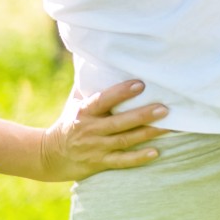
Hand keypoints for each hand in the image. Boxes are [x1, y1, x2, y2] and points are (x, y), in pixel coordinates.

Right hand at [36, 79, 169, 181]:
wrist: (50, 156)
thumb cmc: (69, 122)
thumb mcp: (74, 103)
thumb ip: (88, 84)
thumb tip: (98, 56)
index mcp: (83, 112)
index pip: (103, 100)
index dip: (121, 92)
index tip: (140, 84)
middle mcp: (90, 130)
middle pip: (119, 122)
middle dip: (143, 115)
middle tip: (165, 108)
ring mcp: (95, 148)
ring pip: (125, 140)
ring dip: (147, 134)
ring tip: (169, 127)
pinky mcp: (100, 164)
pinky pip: (122, 161)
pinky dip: (138, 158)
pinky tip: (156, 152)